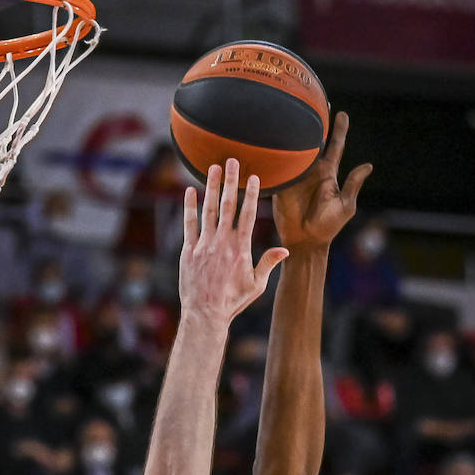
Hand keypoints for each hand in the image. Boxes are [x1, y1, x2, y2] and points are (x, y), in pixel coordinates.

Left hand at [180, 161, 287, 329]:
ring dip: (211, 187)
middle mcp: (222, 242)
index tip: (253, 176)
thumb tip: (286, 249)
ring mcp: (204, 245)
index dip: (251, 193)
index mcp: (240, 248)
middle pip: (228, 205)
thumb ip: (268, 264)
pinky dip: (190, 207)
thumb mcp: (256, 285)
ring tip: (213, 168)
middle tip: (232, 160)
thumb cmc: (232, 302)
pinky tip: (190, 191)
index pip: (247, 214)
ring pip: (208, 210)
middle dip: (230, 181)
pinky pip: (189, 224)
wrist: (205, 315)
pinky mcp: (188, 251)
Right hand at [273, 112, 371, 249]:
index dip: (339, 130)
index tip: (342, 114)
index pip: (335, 147)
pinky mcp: (282, 185)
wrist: (305, 241)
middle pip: (313, 142)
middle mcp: (312, 171)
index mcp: (328, 174)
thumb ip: (353, 185)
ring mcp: (296, 177)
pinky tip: (274, 138)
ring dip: (294, 134)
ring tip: (293, 113)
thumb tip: (368, 165)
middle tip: (314, 102)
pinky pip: (280, 167)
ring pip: (295, 150)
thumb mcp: (346, 206)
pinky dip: (278, 154)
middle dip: (314, 123)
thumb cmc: (328, 227)